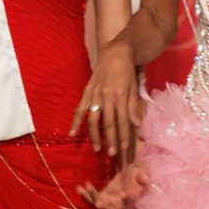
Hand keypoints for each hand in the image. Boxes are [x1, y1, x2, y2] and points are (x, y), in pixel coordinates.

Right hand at [71, 38, 144, 160]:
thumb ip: (133, 106)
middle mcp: (107, 96)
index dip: (123, 135)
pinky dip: (75, 121)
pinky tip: (72, 134)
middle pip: (109, 122)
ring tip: (98, 148)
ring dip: (95, 135)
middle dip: (111, 139)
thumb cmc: (127, 72)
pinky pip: (80, 109)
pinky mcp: (87, 92)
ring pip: (94, 118)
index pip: (122, 120)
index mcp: (120, 96)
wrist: (115, 53)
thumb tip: (136, 125)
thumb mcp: (133, 88)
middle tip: (112, 154)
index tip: (124, 149)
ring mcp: (95, 94)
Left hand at [78, 146, 149, 208]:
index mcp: (134, 194)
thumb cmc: (137, 171)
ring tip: (86, 189)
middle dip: (107, 207)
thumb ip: (143, 174)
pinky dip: (86, 194)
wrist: (130, 173)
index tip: (124, 194)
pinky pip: (94, 198)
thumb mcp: (141, 169)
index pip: (132, 198)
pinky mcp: (104, 196)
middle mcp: (122, 201)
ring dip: (93, 198)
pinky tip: (79, 188)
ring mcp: (111, 200)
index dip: (128, 198)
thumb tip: (145, 179)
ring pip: (102, 204)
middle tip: (99, 204)